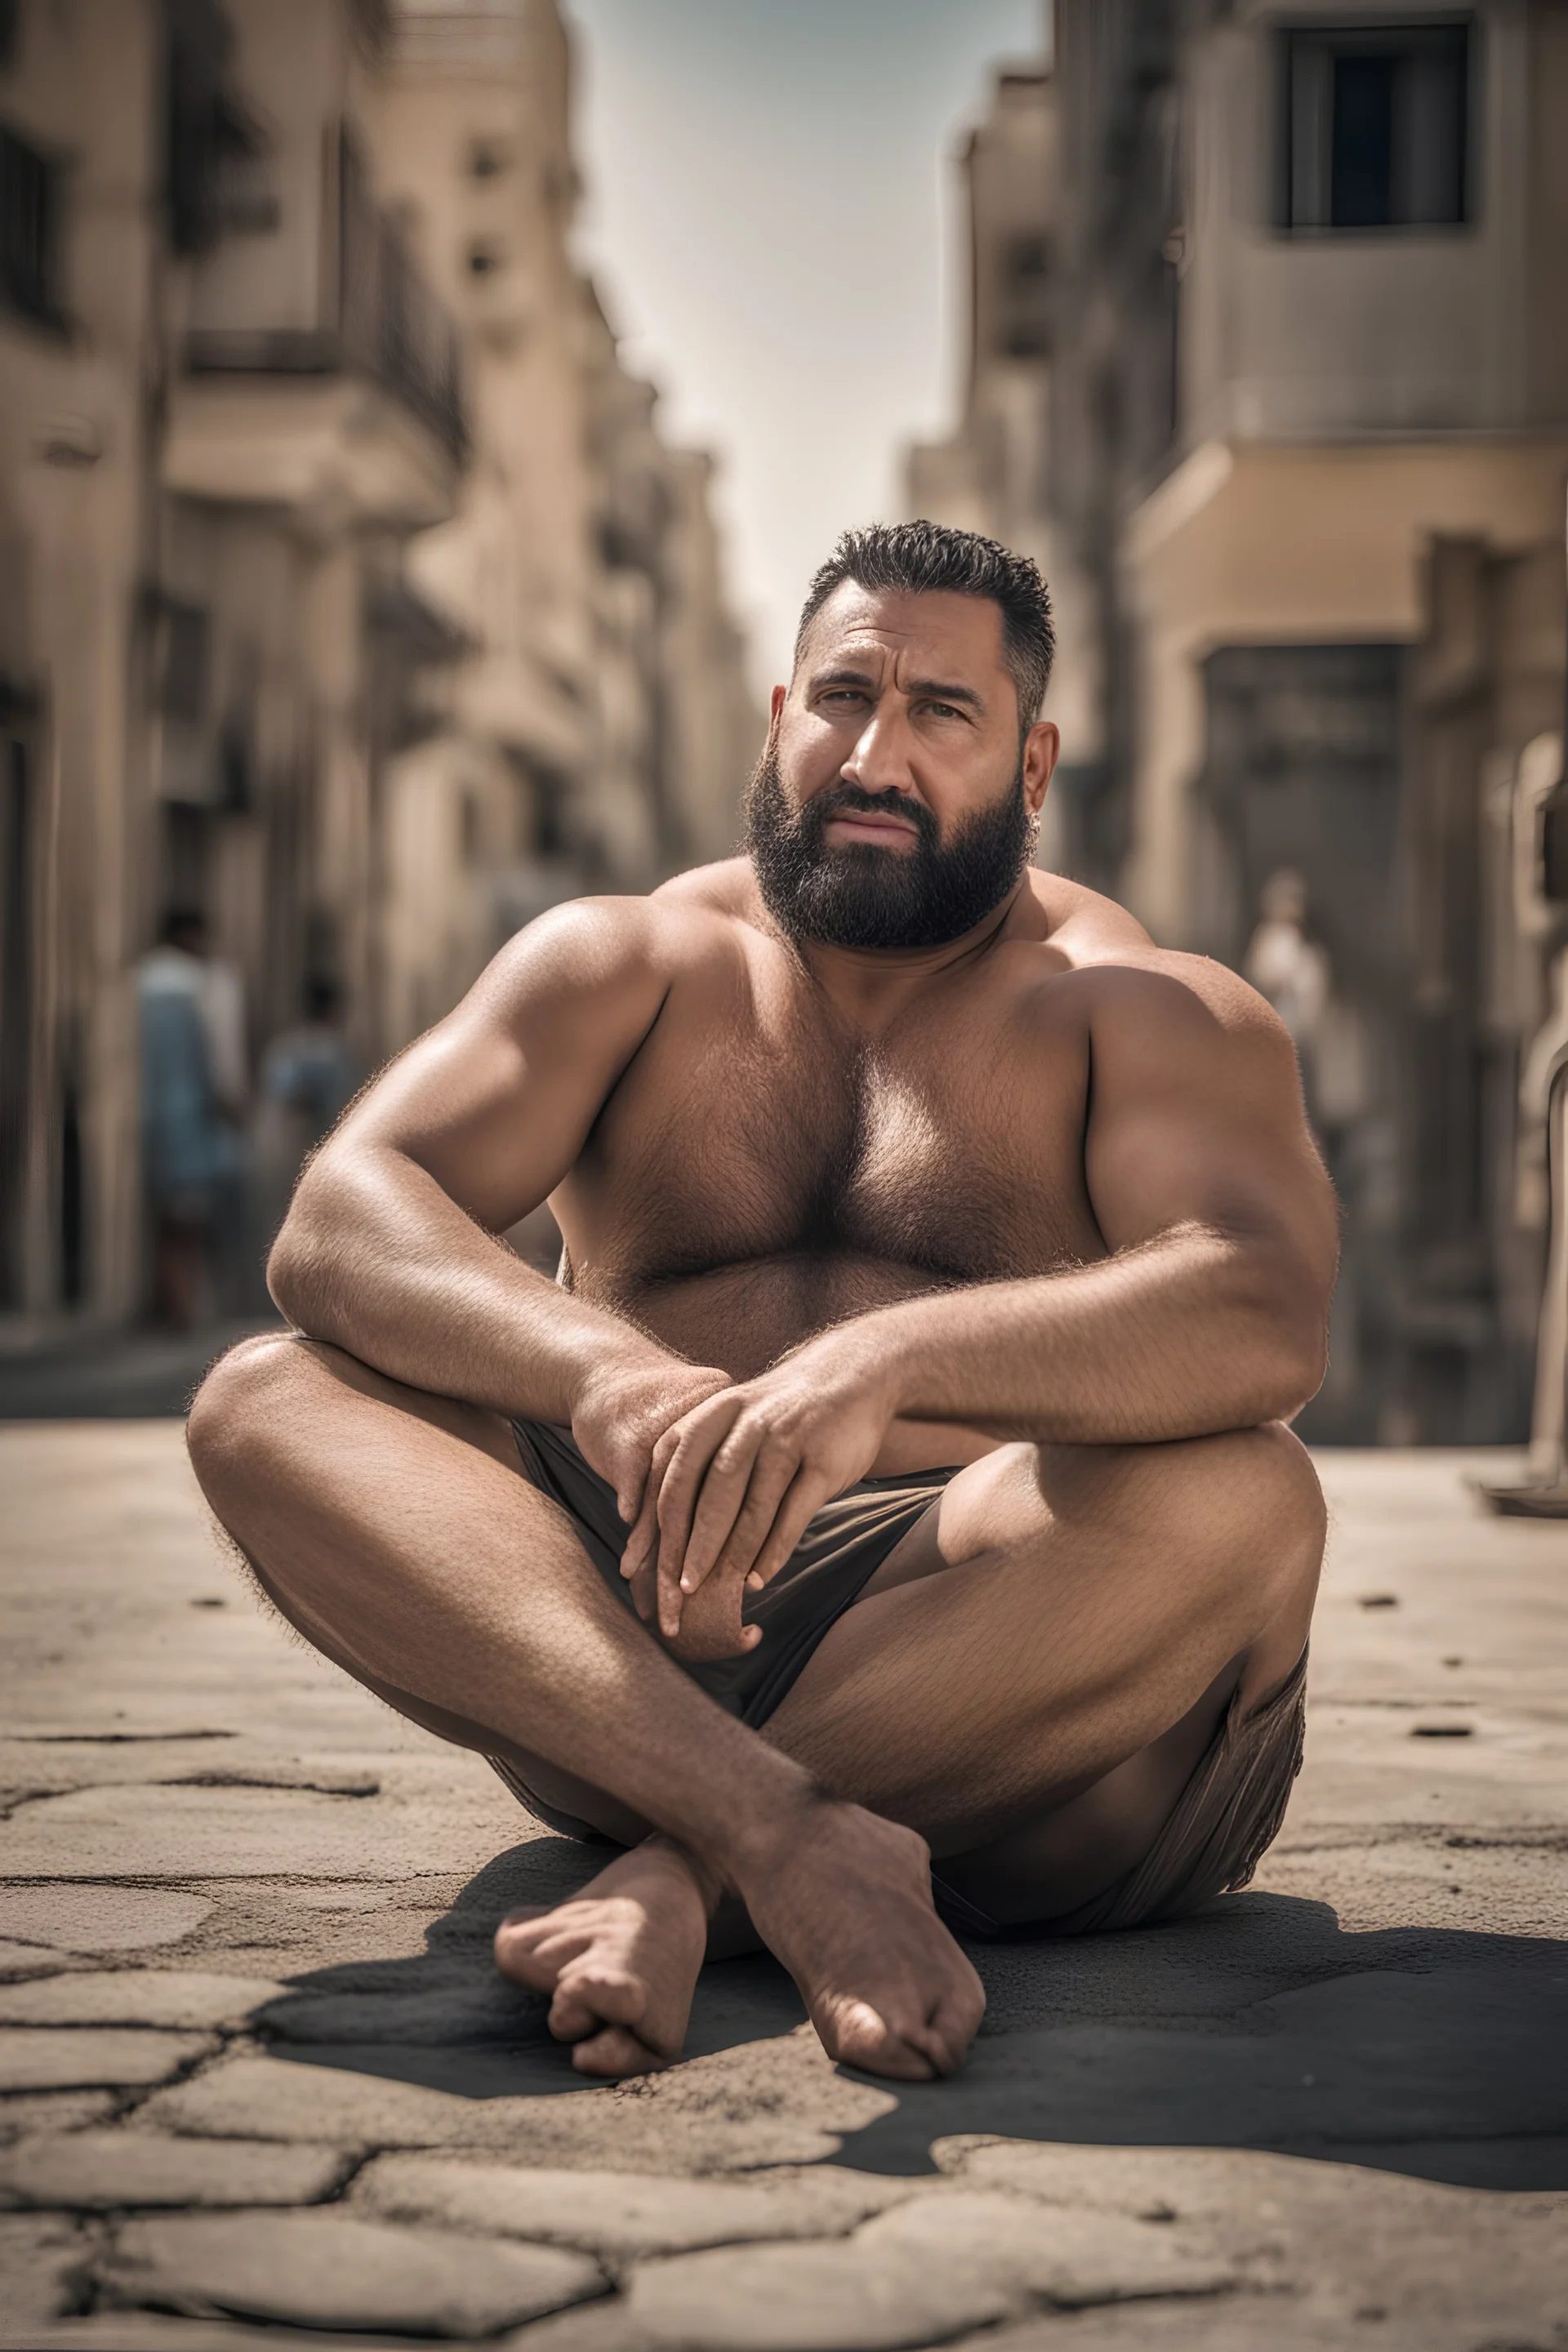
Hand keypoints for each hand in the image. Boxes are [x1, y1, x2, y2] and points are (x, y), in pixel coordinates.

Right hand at [569, 1351, 733, 1630]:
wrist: (604, 1369)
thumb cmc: (654, 1412)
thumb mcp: (699, 1438)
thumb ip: (726, 1478)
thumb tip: (757, 1532)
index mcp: (732, 1433)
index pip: (742, 1500)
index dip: (741, 1550)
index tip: (737, 1595)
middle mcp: (706, 1432)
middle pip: (708, 1510)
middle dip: (696, 1566)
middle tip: (688, 1614)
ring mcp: (667, 1436)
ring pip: (671, 1509)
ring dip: (662, 1558)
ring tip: (657, 1604)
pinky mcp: (629, 1441)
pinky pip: (637, 1489)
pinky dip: (638, 1525)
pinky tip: (633, 1563)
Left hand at [631, 1329, 900, 1642]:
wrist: (852, 1374)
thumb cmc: (780, 1415)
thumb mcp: (733, 1422)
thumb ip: (699, 1465)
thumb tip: (663, 1531)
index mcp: (713, 1416)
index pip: (672, 1477)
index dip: (652, 1525)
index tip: (637, 1568)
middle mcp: (746, 1424)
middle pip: (708, 1494)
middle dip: (690, 1547)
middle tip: (678, 1591)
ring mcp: (786, 1439)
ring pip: (752, 1507)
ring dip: (731, 1554)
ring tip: (715, 1592)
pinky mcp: (822, 1459)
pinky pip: (794, 1512)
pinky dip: (775, 1550)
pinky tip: (759, 1578)